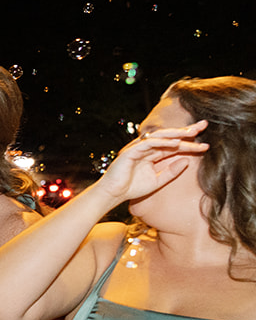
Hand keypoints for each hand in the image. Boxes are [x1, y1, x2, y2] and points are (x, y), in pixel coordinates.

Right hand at [90, 119, 208, 207]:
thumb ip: (172, 171)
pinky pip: (149, 143)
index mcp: (153, 154)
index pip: (174, 145)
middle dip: (187, 131)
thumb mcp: (158, 180)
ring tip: (192, 132)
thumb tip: (187, 161)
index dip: (190, 143)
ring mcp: (139, 148)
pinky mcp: (131, 151)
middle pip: (170, 136)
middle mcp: (147, 148)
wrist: (113, 194)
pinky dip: (163, 142)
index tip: (206, 144)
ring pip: (161, 136)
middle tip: (204, 125)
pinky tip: (176, 142)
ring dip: (177, 134)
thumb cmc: (132, 188)